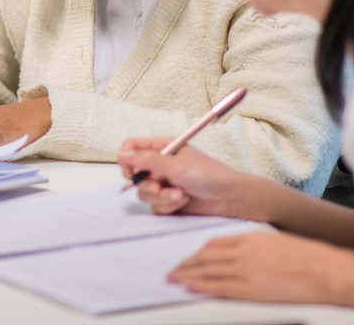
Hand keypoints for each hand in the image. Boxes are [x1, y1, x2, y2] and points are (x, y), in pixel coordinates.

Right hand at [117, 137, 248, 217]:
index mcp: (162, 147)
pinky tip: (183, 201)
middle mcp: (160, 165)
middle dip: (147, 183)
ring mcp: (163, 183)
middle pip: (134, 173)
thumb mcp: (176, 165)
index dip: (127, 158)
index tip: (131, 170)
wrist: (229, 199)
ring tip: (180, 195)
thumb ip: (148, 160)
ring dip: (161, 196)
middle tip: (159, 186)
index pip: (132, 147)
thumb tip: (123, 155)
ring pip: (144, 192)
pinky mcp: (167, 201)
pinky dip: (168, 205)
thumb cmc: (209, 175)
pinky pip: (155, 205)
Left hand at [169, 230, 353, 306]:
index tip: (187, 257)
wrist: (329, 271)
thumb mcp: (275, 242)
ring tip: (174, 278)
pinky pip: (219, 286)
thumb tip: (236, 253)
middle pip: (205, 256)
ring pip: (207, 270)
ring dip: (188, 274)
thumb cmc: (308, 257)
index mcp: (249, 237)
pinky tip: (190, 286)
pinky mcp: (251, 288)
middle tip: (171, 270)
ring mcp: (245, 270)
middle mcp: (243, 251)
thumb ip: (253, 246)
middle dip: (186, 264)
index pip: (213, 243)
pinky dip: (201, 285)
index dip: (196, 251)